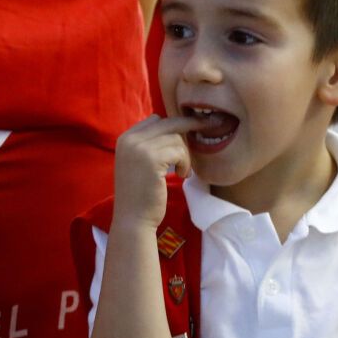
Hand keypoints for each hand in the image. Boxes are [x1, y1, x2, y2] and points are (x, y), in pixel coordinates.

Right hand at [111, 115, 204, 232]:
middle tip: (212, 124)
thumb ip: (152, 144)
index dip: (176, 125)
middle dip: (192, 124)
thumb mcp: (141, 162)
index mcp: (125, 138)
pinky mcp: (151, 159)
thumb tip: (179, 127)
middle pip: (169, 122)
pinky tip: (181, 175)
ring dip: (185, 155)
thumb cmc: (142, 193)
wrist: (133, 218)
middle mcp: (129, 139)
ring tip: (182, 171)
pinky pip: (179, 151)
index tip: (194, 126)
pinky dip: (185, 163)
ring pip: (176, 138)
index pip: (156, 119)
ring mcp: (138, 148)